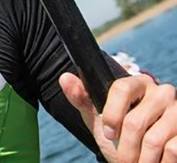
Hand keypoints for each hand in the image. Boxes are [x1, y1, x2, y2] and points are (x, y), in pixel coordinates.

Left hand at [60, 72, 176, 161]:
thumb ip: (82, 98)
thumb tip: (65, 78)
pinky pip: (173, 149)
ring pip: (154, 140)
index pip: (121, 88)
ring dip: (142, 160)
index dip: (111, 114)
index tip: (108, 134)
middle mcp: (162, 92)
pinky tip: (157, 162)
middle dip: (125, 148)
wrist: (143, 157)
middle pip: (135, 122)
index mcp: (137, 83)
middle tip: (124, 159)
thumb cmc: (118, 134)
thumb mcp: (97, 117)